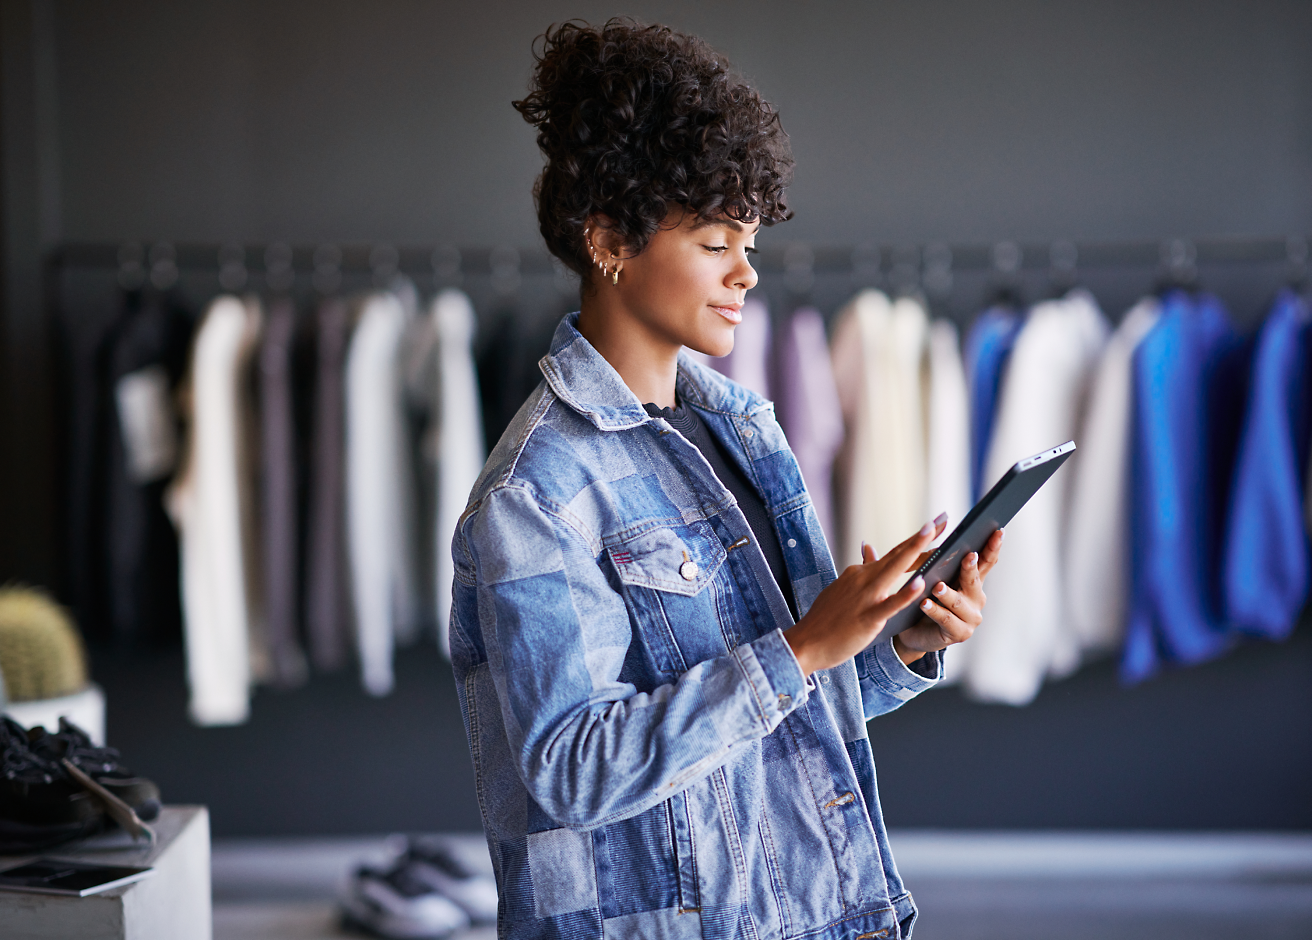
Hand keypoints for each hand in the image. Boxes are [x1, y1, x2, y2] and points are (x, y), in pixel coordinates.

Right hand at [783, 514, 948, 676]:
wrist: (805, 643)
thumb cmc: (824, 620)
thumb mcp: (842, 589)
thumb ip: (860, 570)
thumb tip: (868, 550)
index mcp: (859, 573)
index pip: (894, 555)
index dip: (916, 541)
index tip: (935, 527)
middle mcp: (863, 578)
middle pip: (898, 555)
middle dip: (922, 536)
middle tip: (942, 519)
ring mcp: (865, 597)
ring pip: (894, 569)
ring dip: (914, 550)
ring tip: (931, 533)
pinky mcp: (868, 618)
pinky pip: (890, 604)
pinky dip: (906, 593)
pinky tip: (921, 583)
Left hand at [892, 528, 1004, 663]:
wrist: (911, 634)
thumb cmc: (918, 600)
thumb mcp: (919, 575)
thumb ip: (902, 558)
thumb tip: (865, 541)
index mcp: (969, 580)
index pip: (985, 560)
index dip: (992, 546)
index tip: (997, 530)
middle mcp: (975, 598)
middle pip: (975, 580)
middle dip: (970, 568)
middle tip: (967, 555)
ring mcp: (970, 617)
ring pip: (959, 602)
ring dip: (948, 593)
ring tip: (936, 585)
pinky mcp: (959, 633)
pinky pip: (946, 620)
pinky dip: (935, 611)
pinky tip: (924, 604)